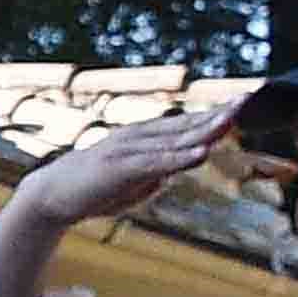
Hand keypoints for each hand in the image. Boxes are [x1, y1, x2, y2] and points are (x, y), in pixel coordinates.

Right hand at [11, 92, 249, 233]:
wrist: (50, 197)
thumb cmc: (90, 191)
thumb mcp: (131, 184)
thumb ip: (153, 176)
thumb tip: (172, 176)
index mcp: (141, 140)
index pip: (184, 126)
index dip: (212, 116)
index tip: (240, 105)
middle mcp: (137, 138)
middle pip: (184, 125)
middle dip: (216, 113)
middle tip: (246, 99)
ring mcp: (128, 150)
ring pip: (174, 139)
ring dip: (204, 130)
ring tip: (230, 120)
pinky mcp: (119, 167)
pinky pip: (156, 162)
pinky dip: (180, 158)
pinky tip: (201, 154)